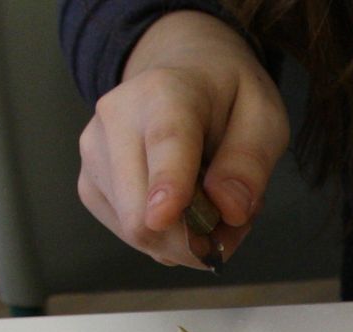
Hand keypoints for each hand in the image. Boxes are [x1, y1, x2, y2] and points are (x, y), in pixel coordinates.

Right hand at [77, 11, 288, 269]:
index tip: (164, 216)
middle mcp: (115, 120)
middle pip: (141, 212)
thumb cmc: (226, 97)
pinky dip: (165, 237)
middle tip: (234, 218)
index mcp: (164, 92)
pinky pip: (131, 236)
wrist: (180, 73)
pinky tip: (183, 207)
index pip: (164, 143)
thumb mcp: (263, 116)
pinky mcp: (89, 185)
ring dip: (184, 238)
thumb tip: (230, 211)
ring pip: (136, 231)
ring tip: (210, 202)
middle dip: (196, 237)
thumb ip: (251, 161)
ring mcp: (94, 155)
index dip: (166, 184)